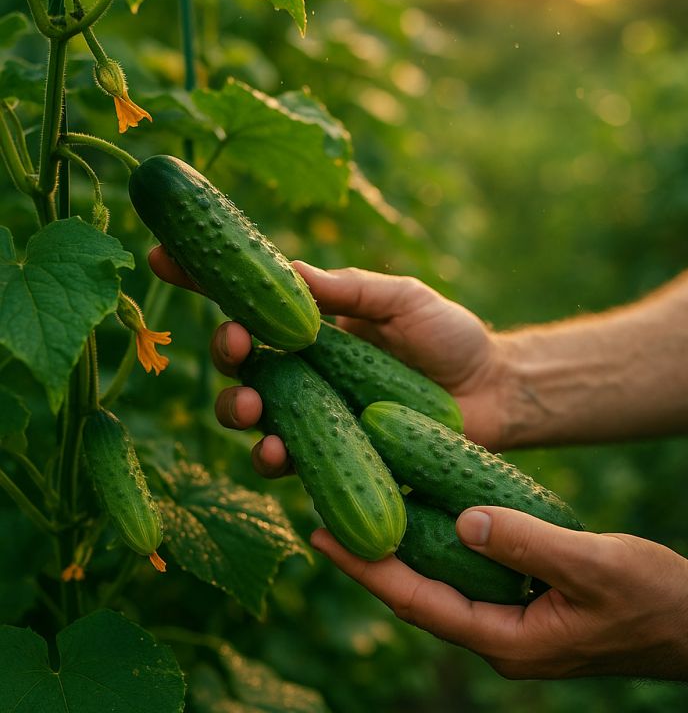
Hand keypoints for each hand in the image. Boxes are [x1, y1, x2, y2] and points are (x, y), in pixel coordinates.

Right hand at [148, 247, 509, 475]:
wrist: (492, 392)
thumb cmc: (450, 336)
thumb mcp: (403, 298)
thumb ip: (350, 289)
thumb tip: (290, 270)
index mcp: (314, 323)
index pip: (251, 299)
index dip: (205, 280)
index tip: (165, 257)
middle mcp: (305, 367)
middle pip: (241, 361)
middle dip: (225, 353)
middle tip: (235, 347)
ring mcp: (316, 413)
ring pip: (252, 413)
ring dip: (237, 409)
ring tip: (251, 408)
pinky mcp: (333, 455)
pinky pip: (288, 460)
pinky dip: (272, 457)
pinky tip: (276, 454)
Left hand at [310, 506, 687, 683]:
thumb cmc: (652, 601)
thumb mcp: (594, 566)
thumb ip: (528, 544)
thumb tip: (464, 521)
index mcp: (506, 640)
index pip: (418, 602)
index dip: (368, 569)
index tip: (322, 536)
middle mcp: (497, 635)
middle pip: (416, 594)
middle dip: (369, 559)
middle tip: (323, 515)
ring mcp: (509, 620)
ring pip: (439, 583)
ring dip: (401, 550)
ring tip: (361, 510)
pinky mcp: (522, 602)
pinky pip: (467, 572)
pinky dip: (439, 544)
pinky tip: (425, 514)